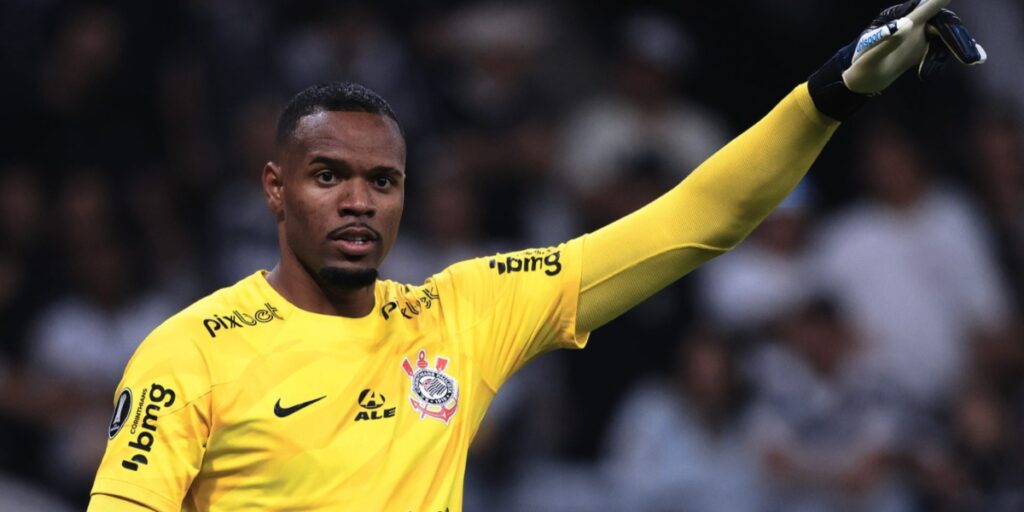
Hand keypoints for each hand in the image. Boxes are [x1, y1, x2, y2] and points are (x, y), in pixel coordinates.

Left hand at [809, 0, 985, 120]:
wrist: (860, 82)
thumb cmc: (860, 69)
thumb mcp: (869, 58)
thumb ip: (885, 41)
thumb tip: (905, 24)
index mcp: (902, 23)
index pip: (927, 6)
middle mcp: (912, 26)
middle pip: (942, 23)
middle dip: (956, 37)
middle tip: (971, 58)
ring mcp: (917, 36)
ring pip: (945, 34)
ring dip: (958, 46)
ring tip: (973, 61)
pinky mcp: (919, 48)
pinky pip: (942, 46)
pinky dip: (953, 52)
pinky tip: (971, 62)